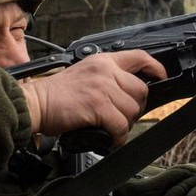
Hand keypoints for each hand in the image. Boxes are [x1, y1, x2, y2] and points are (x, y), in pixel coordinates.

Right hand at [19, 50, 166, 145]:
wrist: (34, 103)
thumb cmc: (56, 94)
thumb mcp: (84, 73)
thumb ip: (106, 76)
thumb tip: (127, 92)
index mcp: (103, 60)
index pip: (139, 56)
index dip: (155, 67)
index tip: (161, 77)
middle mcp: (105, 70)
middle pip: (141, 89)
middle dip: (136, 107)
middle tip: (123, 117)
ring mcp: (102, 87)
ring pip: (132, 109)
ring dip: (125, 124)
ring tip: (112, 128)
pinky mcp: (98, 105)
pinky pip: (120, 124)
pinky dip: (118, 136)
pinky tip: (110, 138)